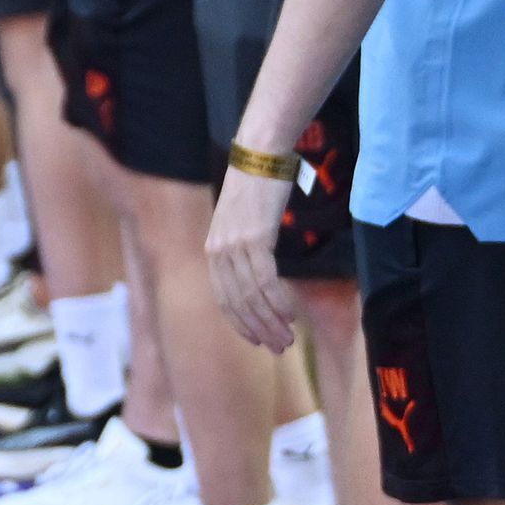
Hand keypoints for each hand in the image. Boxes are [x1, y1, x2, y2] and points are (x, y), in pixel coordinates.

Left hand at [207, 165, 295, 353]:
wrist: (260, 156)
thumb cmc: (256, 189)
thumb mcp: (242, 223)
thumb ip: (244, 249)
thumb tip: (258, 275)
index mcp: (213, 250)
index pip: (223, 299)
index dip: (241, 324)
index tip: (258, 341)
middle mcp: (219, 251)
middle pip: (238, 303)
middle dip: (259, 329)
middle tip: (280, 347)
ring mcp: (235, 245)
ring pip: (252, 296)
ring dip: (272, 322)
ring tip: (289, 339)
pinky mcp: (254, 238)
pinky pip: (266, 280)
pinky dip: (278, 301)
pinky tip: (291, 314)